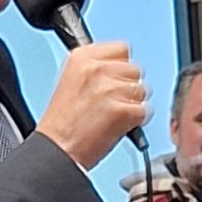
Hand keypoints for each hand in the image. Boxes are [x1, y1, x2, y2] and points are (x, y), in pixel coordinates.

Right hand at [35, 41, 149, 171]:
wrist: (57, 152)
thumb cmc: (61, 125)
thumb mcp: (71, 82)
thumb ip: (96, 68)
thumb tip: (121, 66)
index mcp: (81, 57)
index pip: (122, 50)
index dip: (120, 68)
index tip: (111, 82)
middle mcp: (96, 69)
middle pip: (135, 69)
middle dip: (127, 88)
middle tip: (108, 104)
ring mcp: (110, 89)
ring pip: (142, 90)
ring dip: (132, 104)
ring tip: (110, 116)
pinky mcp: (122, 110)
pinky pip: (144, 111)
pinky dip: (135, 121)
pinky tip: (116, 126)